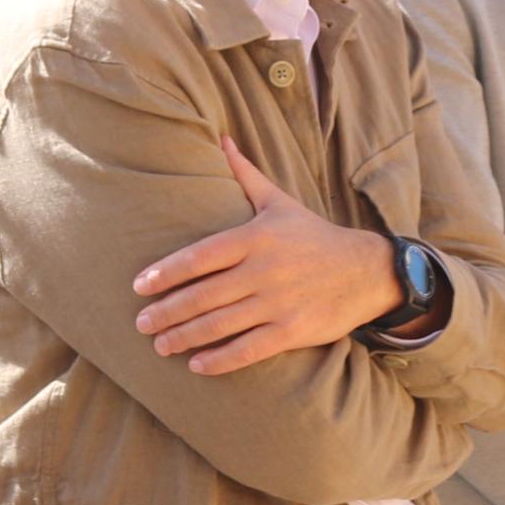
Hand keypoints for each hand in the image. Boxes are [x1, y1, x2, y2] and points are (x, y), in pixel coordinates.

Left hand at [130, 139, 403, 374]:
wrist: (365, 270)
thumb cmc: (313, 236)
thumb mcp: (279, 202)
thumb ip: (245, 175)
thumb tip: (221, 139)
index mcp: (255, 237)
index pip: (199, 256)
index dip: (166, 273)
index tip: (139, 286)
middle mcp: (264, 270)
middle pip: (203, 295)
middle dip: (167, 312)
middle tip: (141, 323)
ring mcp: (278, 302)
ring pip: (220, 324)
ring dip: (184, 337)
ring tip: (161, 345)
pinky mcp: (293, 331)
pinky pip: (248, 349)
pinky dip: (220, 359)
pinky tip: (197, 365)